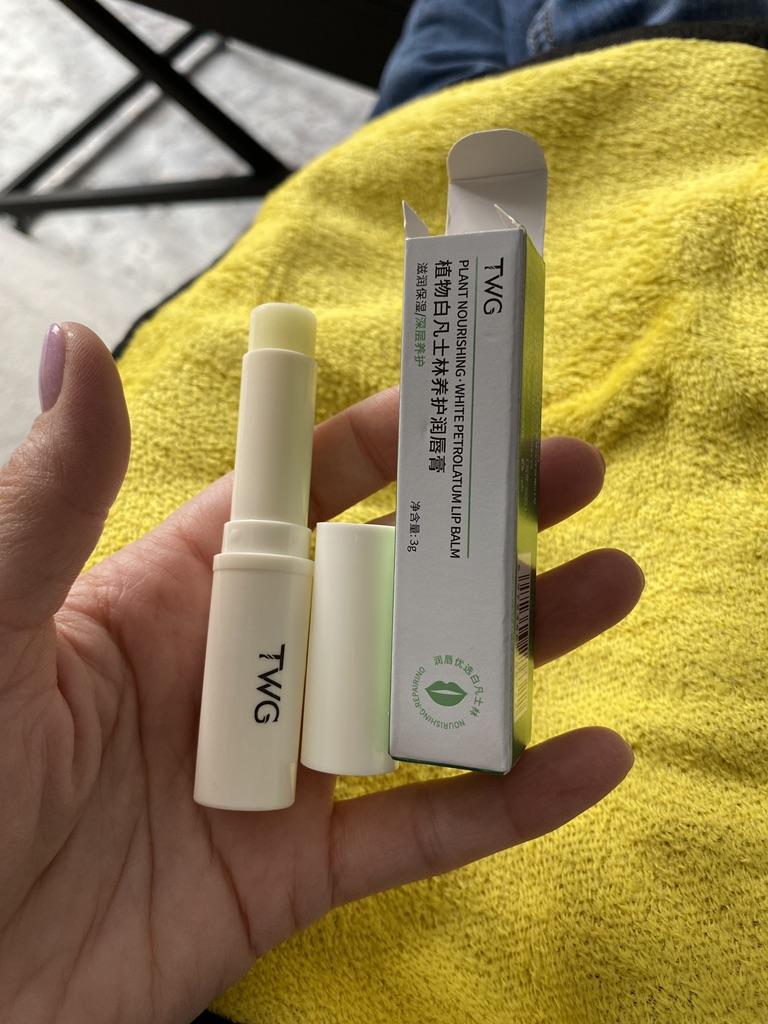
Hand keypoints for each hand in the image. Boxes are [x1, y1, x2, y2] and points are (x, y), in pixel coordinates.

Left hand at [0, 324, 642, 1022]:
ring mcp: (286, 771)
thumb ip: (52, 500)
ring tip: (611, 585)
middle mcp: (251, 667)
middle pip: (391, 585)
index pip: (305, 493)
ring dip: (517, 646)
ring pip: (423, 697)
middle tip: (577, 477)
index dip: (389, 443)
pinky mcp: (303, 875)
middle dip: (484, 531)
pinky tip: (589, 758)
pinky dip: (508, 803)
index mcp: (183, 592)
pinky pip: (423, 833)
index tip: (467, 403)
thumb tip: (83, 346)